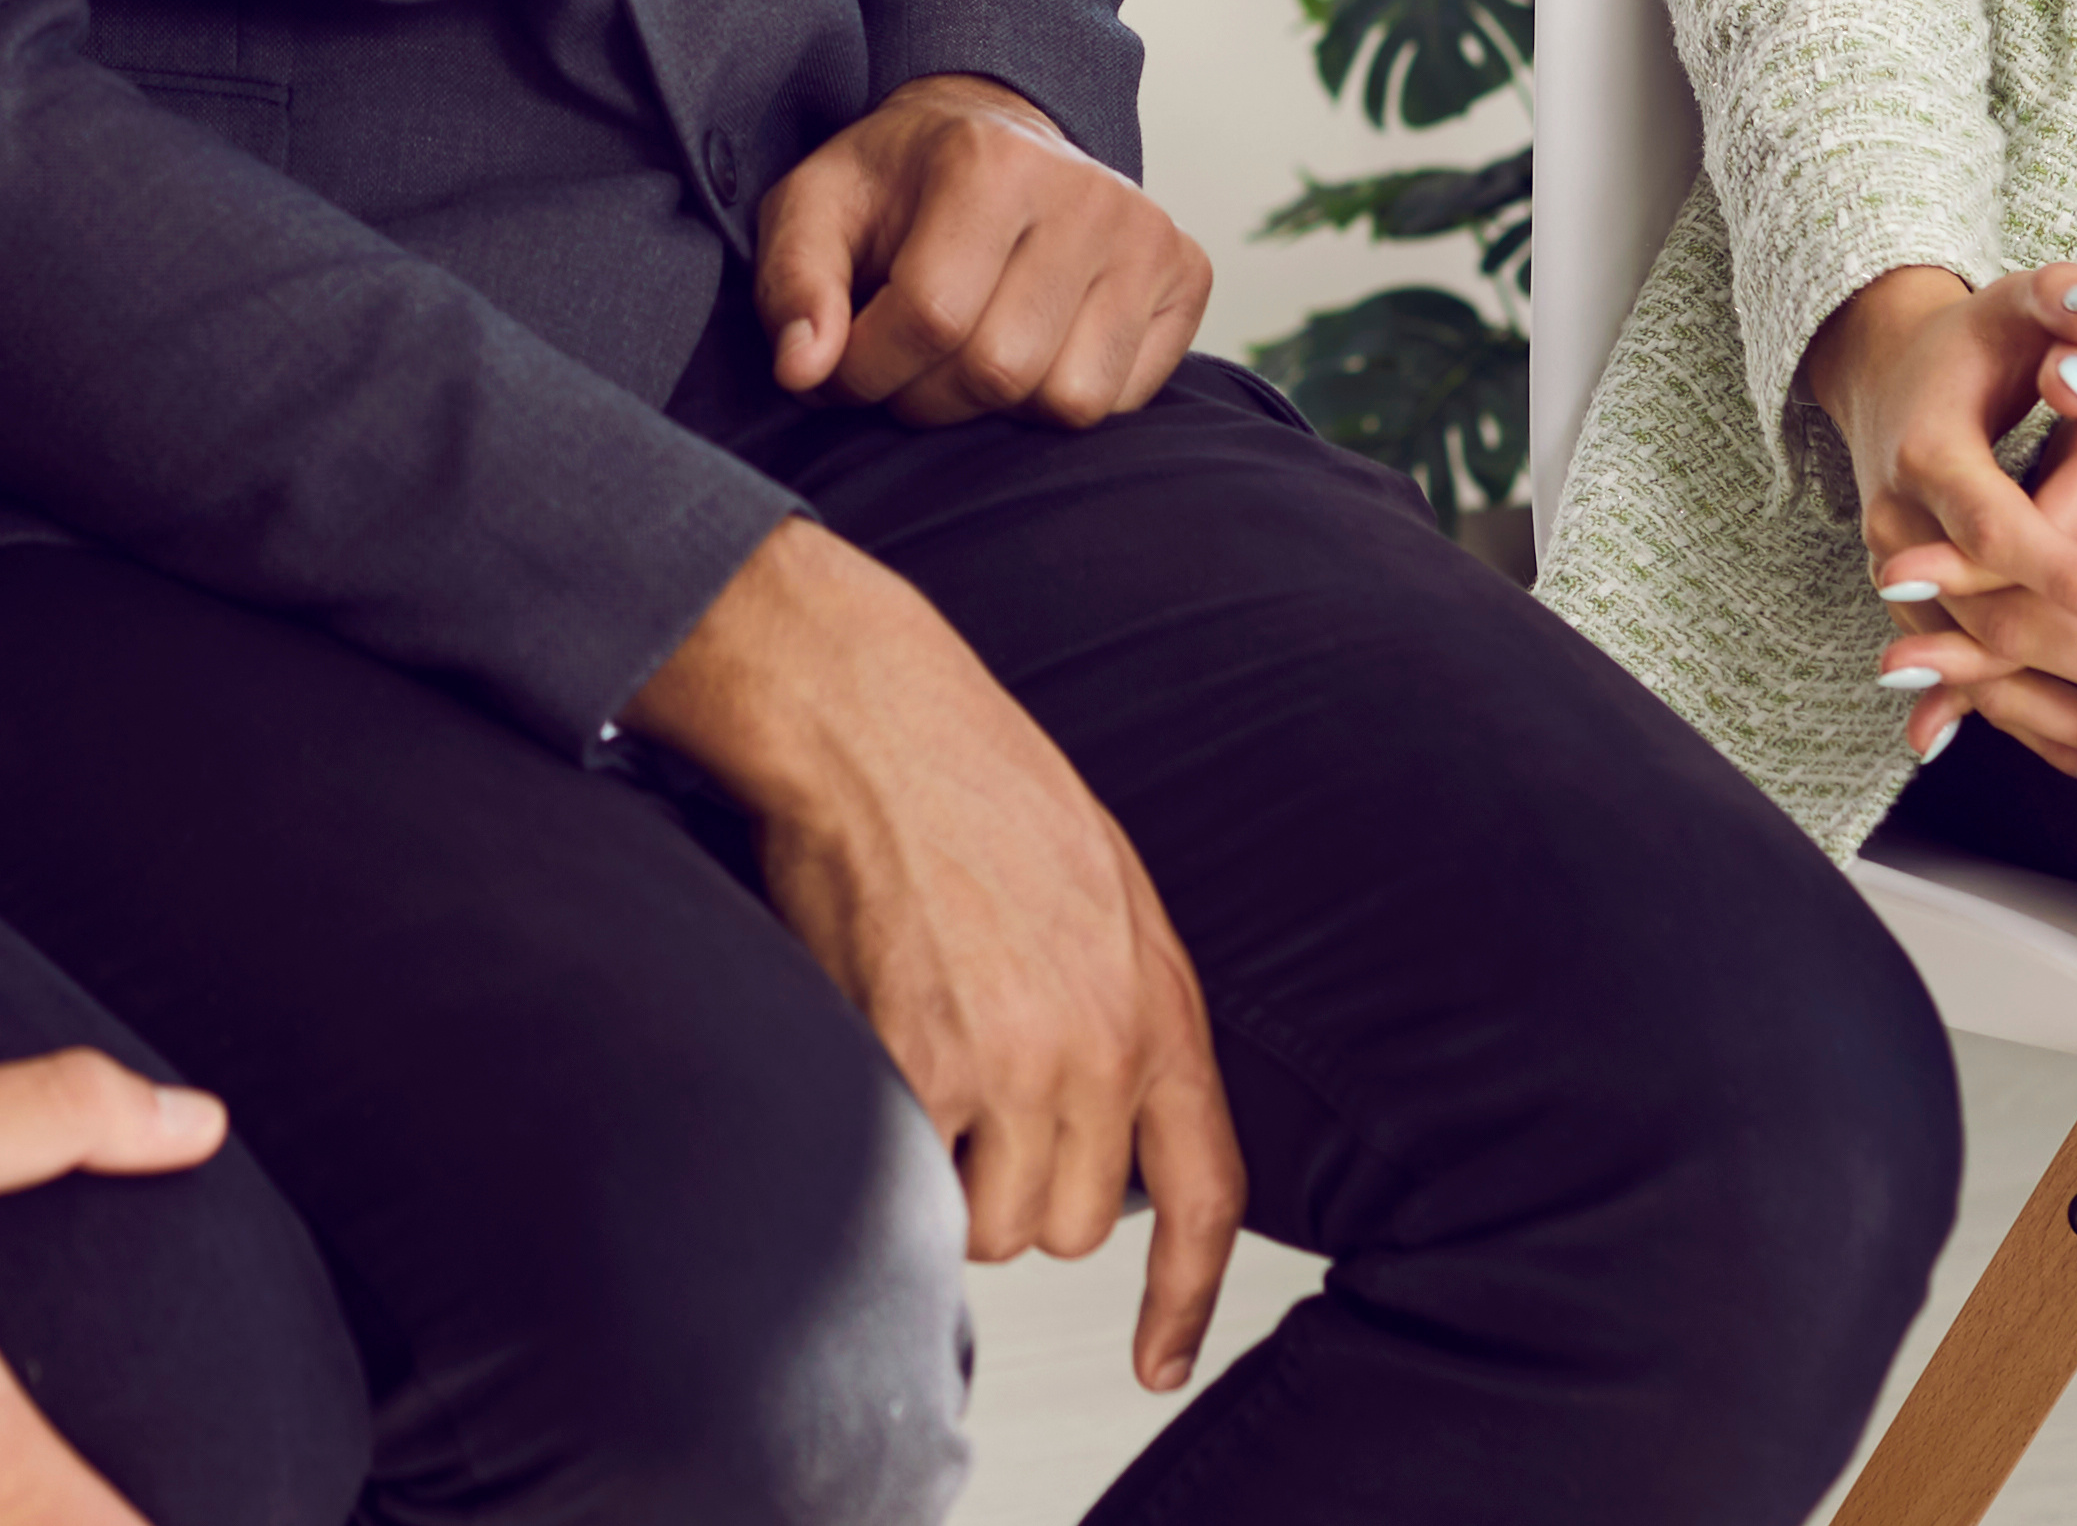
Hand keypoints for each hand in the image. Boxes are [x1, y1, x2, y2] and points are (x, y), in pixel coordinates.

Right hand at [628, 520, 1249, 1397]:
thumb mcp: (1106, 892)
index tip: (1159, 1358)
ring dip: (943, 1175)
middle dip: (1012, 1185)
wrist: (872, 717)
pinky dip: (883, 1140)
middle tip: (968, 1092)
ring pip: (985, 1224)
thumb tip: (1102, 1113)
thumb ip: (1121, 1010)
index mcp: (1159, 1003)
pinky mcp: (916, 1064)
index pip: (1204, 1190)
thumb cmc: (976, 782)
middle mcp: (1099, 1046)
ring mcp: (1010, 1062)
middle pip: (1068, 1226)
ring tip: (918, 1059)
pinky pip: (906, 1179)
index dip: (1185, 1297)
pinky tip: (874, 1041)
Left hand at [753, 75, 1208, 423]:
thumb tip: (804, 369)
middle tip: (897, 370)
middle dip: (924, 398)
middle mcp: (1087, 193)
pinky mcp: (1187, 274)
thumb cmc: (896, 182)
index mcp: (991, 162)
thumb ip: (795, 283)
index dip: (866, 371)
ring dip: (994, 408)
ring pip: (1066, 399)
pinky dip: (1058, 400)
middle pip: (999, 368)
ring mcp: (1149, 234)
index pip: (930, 316)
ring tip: (959, 357)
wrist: (996, 128)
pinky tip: (1027, 347)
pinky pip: (1120, 400)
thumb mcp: (815, 208)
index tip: (836, 371)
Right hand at [1803, 260, 2076, 800]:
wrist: (1886, 374)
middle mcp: (1902, 533)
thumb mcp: (2009, 304)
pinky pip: (1974, 689)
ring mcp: (1905, 585)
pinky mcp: (1923, 616)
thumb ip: (2058, 301)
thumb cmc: (1970, 338)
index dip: (2056, 569)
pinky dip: (2035, 734)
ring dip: (2066, 721)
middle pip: (1990, 620)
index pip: (1991, 527)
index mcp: (1927, 457)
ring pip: (1980, 673)